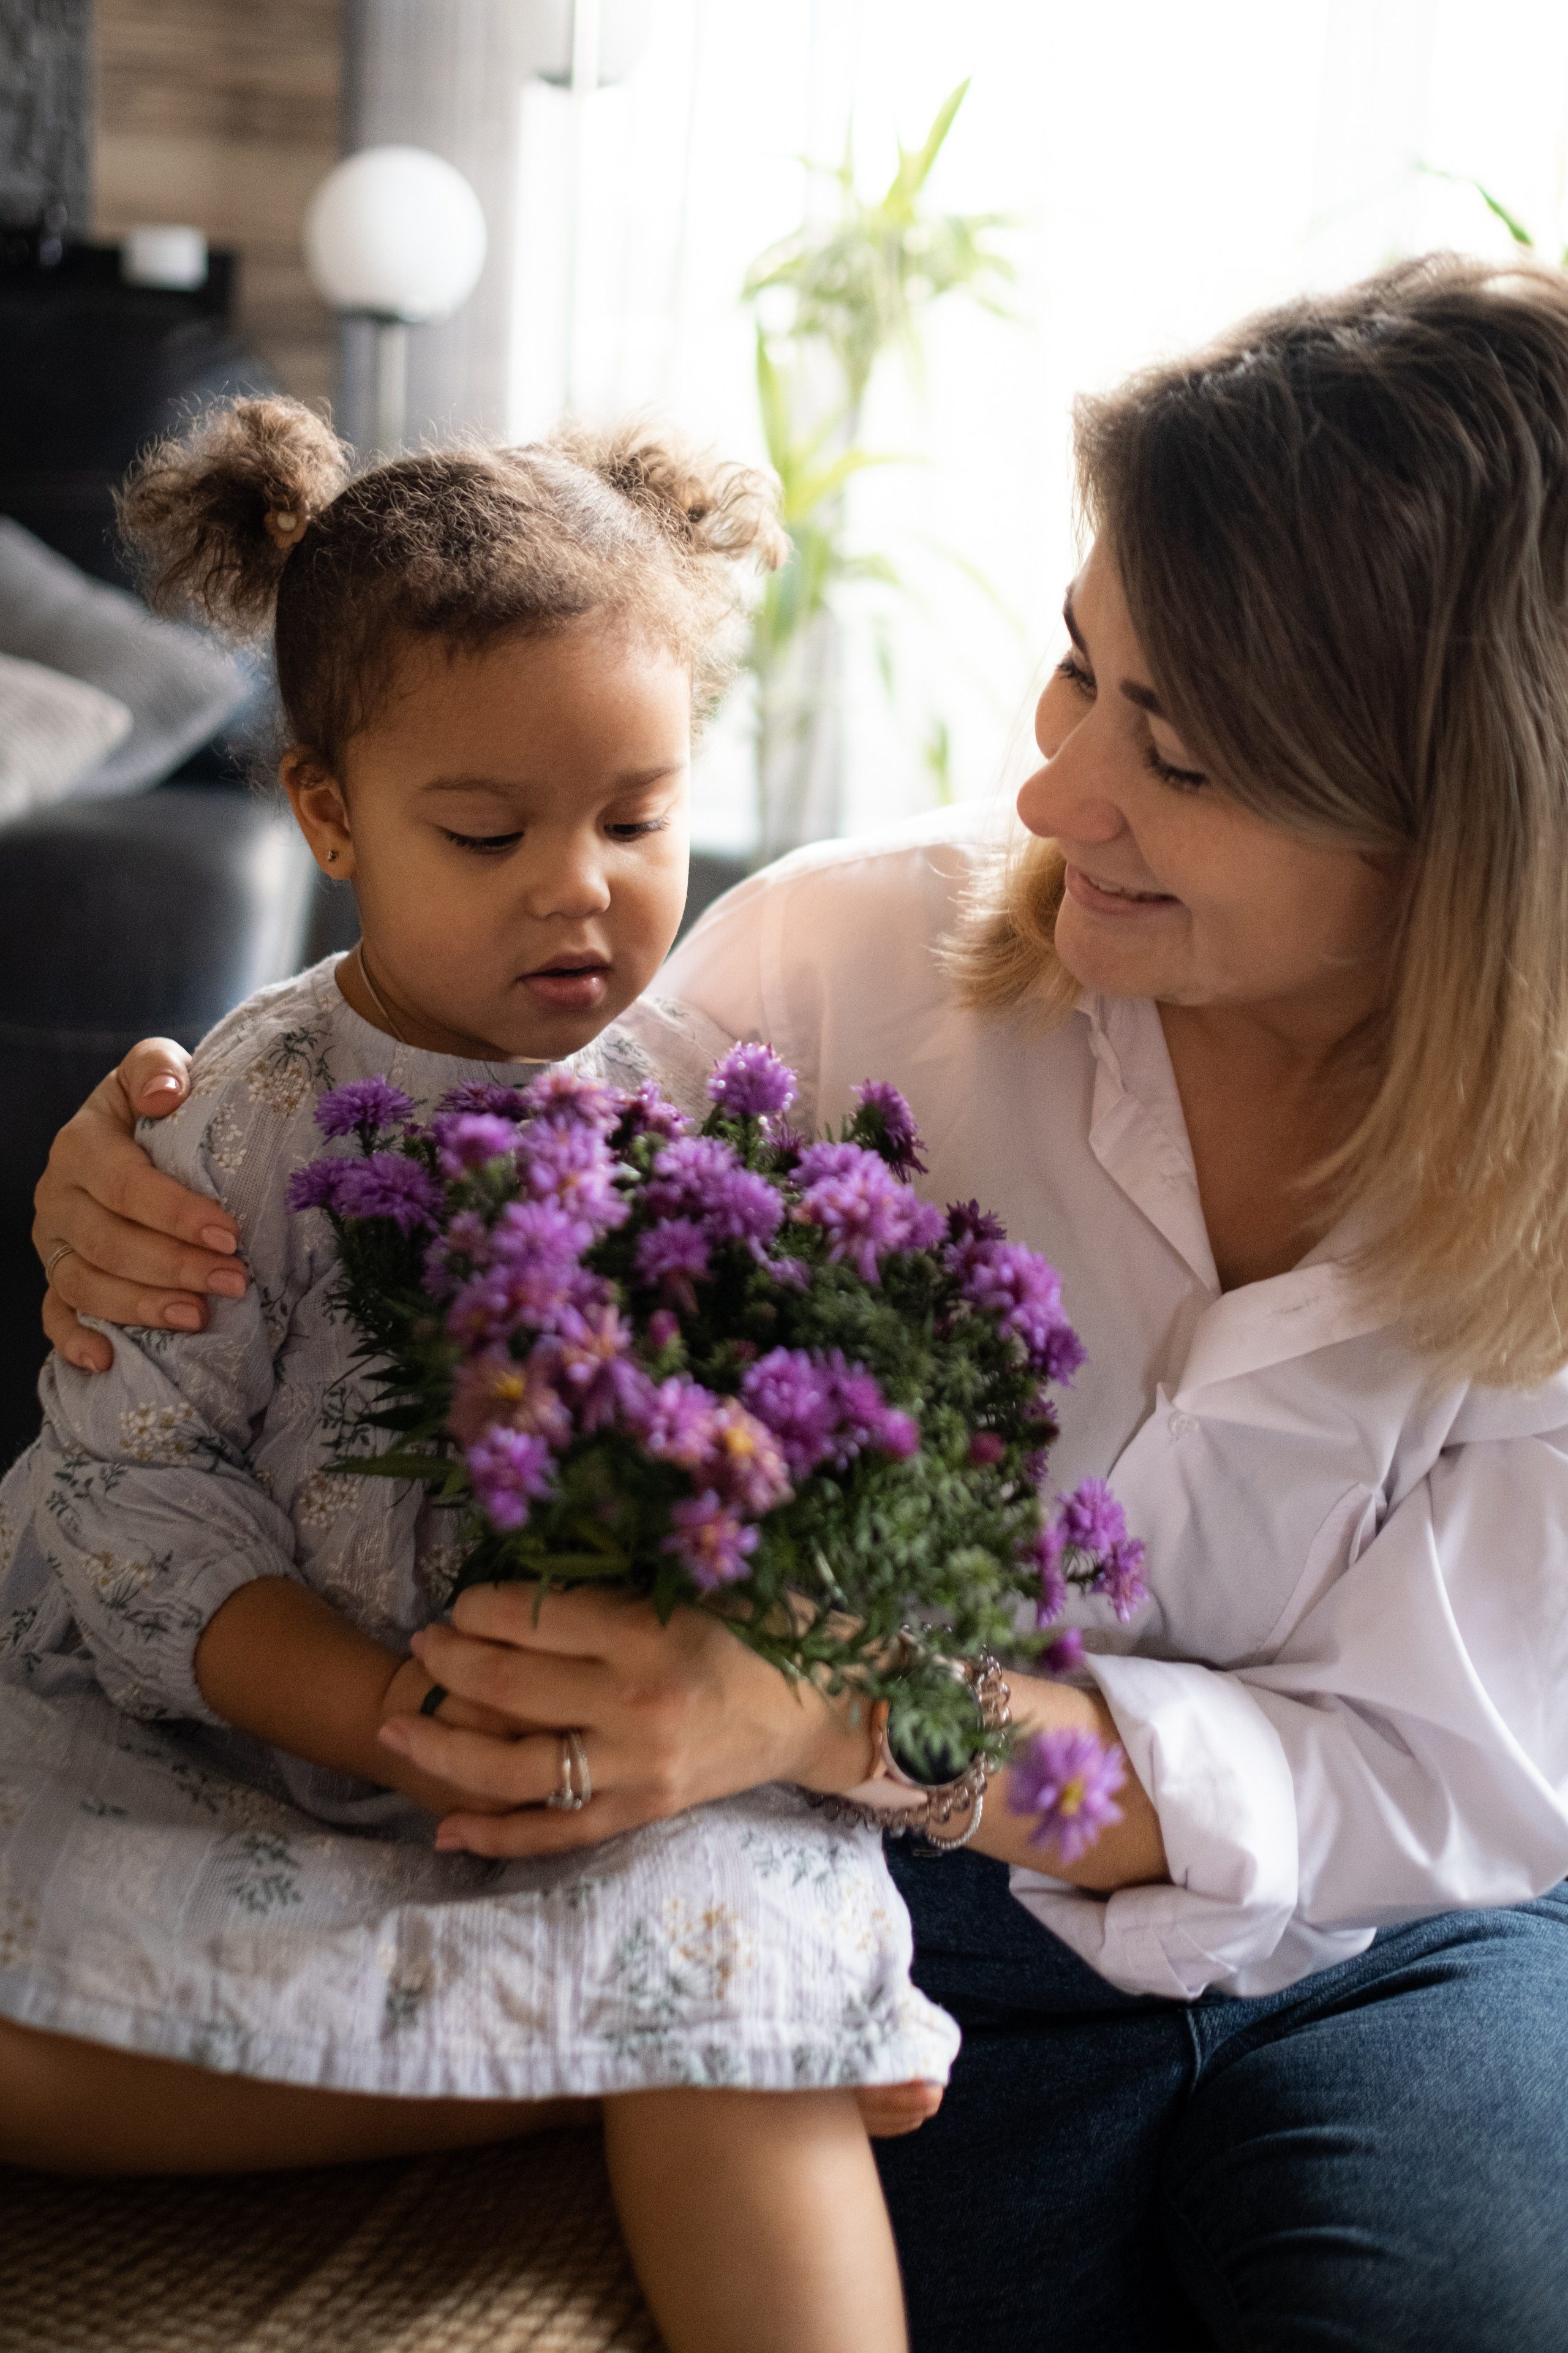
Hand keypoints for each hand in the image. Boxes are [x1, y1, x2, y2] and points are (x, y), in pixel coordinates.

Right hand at [35, 1039, 249, 1371]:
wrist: (133, 1127)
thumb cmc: (158, 1104)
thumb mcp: (156, 1068)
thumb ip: (157, 1067)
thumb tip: (166, 1093)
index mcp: (80, 1145)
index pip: (124, 1185)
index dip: (176, 1213)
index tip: (230, 1233)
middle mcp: (57, 1196)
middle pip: (107, 1242)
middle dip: (174, 1266)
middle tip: (234, 1281)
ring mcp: (52, 1242)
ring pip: (83, 1284)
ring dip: (140, 1306)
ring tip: (198, 1317)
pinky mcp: (55, 1275)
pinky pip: (54, 1315)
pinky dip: (75, 1341)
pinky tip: (107, 1361)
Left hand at [375, 1582, 879, 1858]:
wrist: (827, 1709)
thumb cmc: (766, 1629)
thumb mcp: (696, 1586)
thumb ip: (617, 1587)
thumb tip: (526, 1578)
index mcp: (650, 1635)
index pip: (535, 1618)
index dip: (481, 1607)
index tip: (462, 1600)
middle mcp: (635, 1706)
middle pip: (509, 1686)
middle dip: (449, 1663)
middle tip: (421, 1644)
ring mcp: (637, 1768)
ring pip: (513, 1768)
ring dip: (442, 1748)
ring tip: (396, 1730)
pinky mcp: (643, 1811)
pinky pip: (555, 1832)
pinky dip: (496, 1835)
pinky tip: (443, 1831)